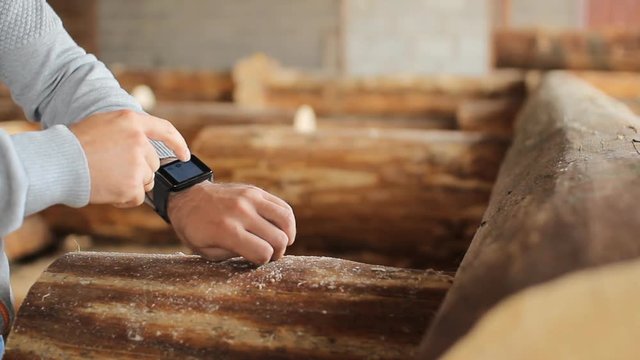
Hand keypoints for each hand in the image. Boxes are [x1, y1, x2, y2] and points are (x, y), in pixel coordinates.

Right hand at [70, 110, 189, 206]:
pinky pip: (138, 197)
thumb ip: (128, 132)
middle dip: (138, 171)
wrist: (59, 164)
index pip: (166, 130)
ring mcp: (139, 163)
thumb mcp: (103, 124)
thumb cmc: (74, 145)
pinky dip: (125, 198)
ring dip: (131, 184)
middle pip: (153, 164)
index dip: (178, 144)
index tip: (184, 156)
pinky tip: (108, 190)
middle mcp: (140, 141)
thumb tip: (145, 146)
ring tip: (107, 178)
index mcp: (132, 121)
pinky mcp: (134, 185)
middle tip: (112, 170)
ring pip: (146, 181)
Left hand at [168, 182, 296, 264]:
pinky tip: (281, 229)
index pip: (262, 252)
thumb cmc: (195, 230)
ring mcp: (250, 198)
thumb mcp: (207, 252)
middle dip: (277, 252)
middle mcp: (240, 212)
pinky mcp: (255, 191)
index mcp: (226, 231)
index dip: (263, 262)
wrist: (187, 198)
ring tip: (281, 242)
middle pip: (277, 238)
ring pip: (286, 219)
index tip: (258, 262)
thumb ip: (234, 256)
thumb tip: (260, 256)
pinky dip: (286, 221)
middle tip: (271, 255)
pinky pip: (282, 206)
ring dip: (287, 235)